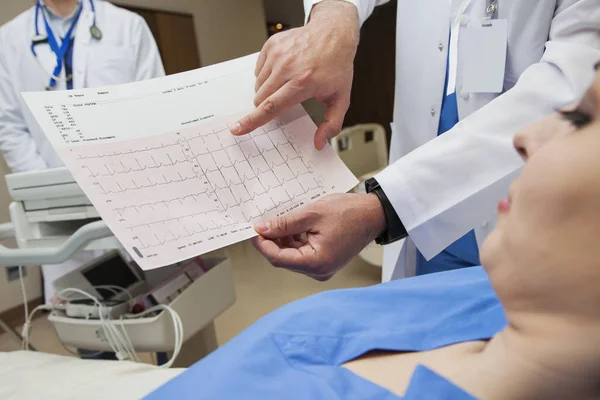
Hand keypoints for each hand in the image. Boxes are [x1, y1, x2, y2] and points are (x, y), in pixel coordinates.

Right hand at [230, 1, 359, 149]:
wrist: (334, 33)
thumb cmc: (337, 65)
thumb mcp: (341, 98)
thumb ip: (332, 124)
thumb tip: (320, 143)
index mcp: (303, 83)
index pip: (271, 107)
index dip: (252, 121)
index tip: (237, 129)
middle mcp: (287, 67)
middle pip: (261, 98)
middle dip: (268, 105)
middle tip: (287, 97)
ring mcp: (277, 54)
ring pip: (258, 86)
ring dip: (269, 90)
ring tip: (289, 81)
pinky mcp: (271, 45)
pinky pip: (259, 70)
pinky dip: (268, 74)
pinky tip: (285, 70)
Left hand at [251, 193, 385, 280]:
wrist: (373, 214)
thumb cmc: (349, 213)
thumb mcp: (311, 214)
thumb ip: (284, 224)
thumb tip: (261, 229)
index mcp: (316, 263)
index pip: (277, 258)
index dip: (261, 244)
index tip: (252, 230)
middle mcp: (319, 271)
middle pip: (283, 258)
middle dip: (271, 240)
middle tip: (261, 222)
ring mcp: (322, 268)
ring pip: (291, 256)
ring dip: (282, 239)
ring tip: (279, 220)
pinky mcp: (324, 261)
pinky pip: (301, 253)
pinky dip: (293, 240)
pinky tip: (291, 225)